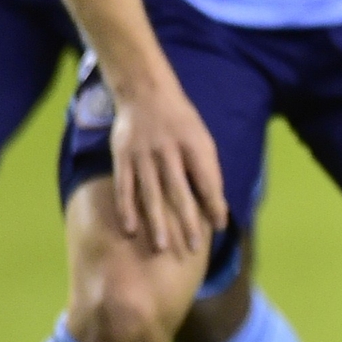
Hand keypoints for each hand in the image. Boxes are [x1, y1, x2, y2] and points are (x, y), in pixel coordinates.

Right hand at [108, 81, 225, 256]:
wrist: (146, 93)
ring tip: (162, 248)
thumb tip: (217, 206)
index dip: (214, 204)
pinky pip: (124, 187)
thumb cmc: (181, 122)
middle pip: (179, 192)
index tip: (219, 227)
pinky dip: (127, 209)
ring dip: (156, 223)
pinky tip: (131, 229)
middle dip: (187, 222)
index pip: (207, 180)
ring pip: (150, 194)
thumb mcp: (202, 138)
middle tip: (193, 249)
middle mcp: (169, 152)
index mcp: (195, 146)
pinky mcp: (122, 157)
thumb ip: (208, 170)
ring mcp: (143, 155)